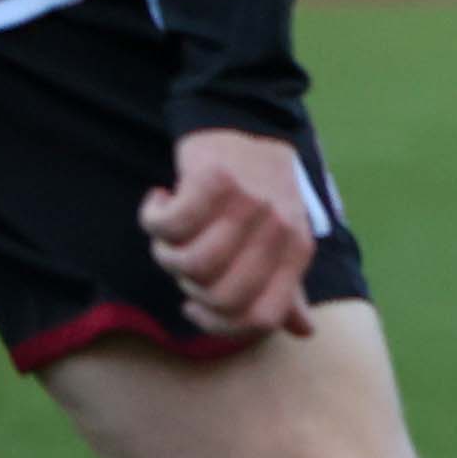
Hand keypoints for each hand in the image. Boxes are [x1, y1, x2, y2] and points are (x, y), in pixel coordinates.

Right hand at [143, 126, 318, 339]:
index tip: (195, 307)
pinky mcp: (214, 179)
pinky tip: (161, 199)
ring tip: (170, 231)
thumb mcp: (281, 240)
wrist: (244, 125)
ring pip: (189, 264)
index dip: (220, 325)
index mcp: (297, 252)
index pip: (260, 317)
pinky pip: (168, 225)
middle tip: (183, 259)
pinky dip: (153, 216)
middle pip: (220, 296)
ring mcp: (249, 204)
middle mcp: (279, 230)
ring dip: (166, 252)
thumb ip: (287, 288)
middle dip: (188, 289)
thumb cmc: (258, 193)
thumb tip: (304, 332)